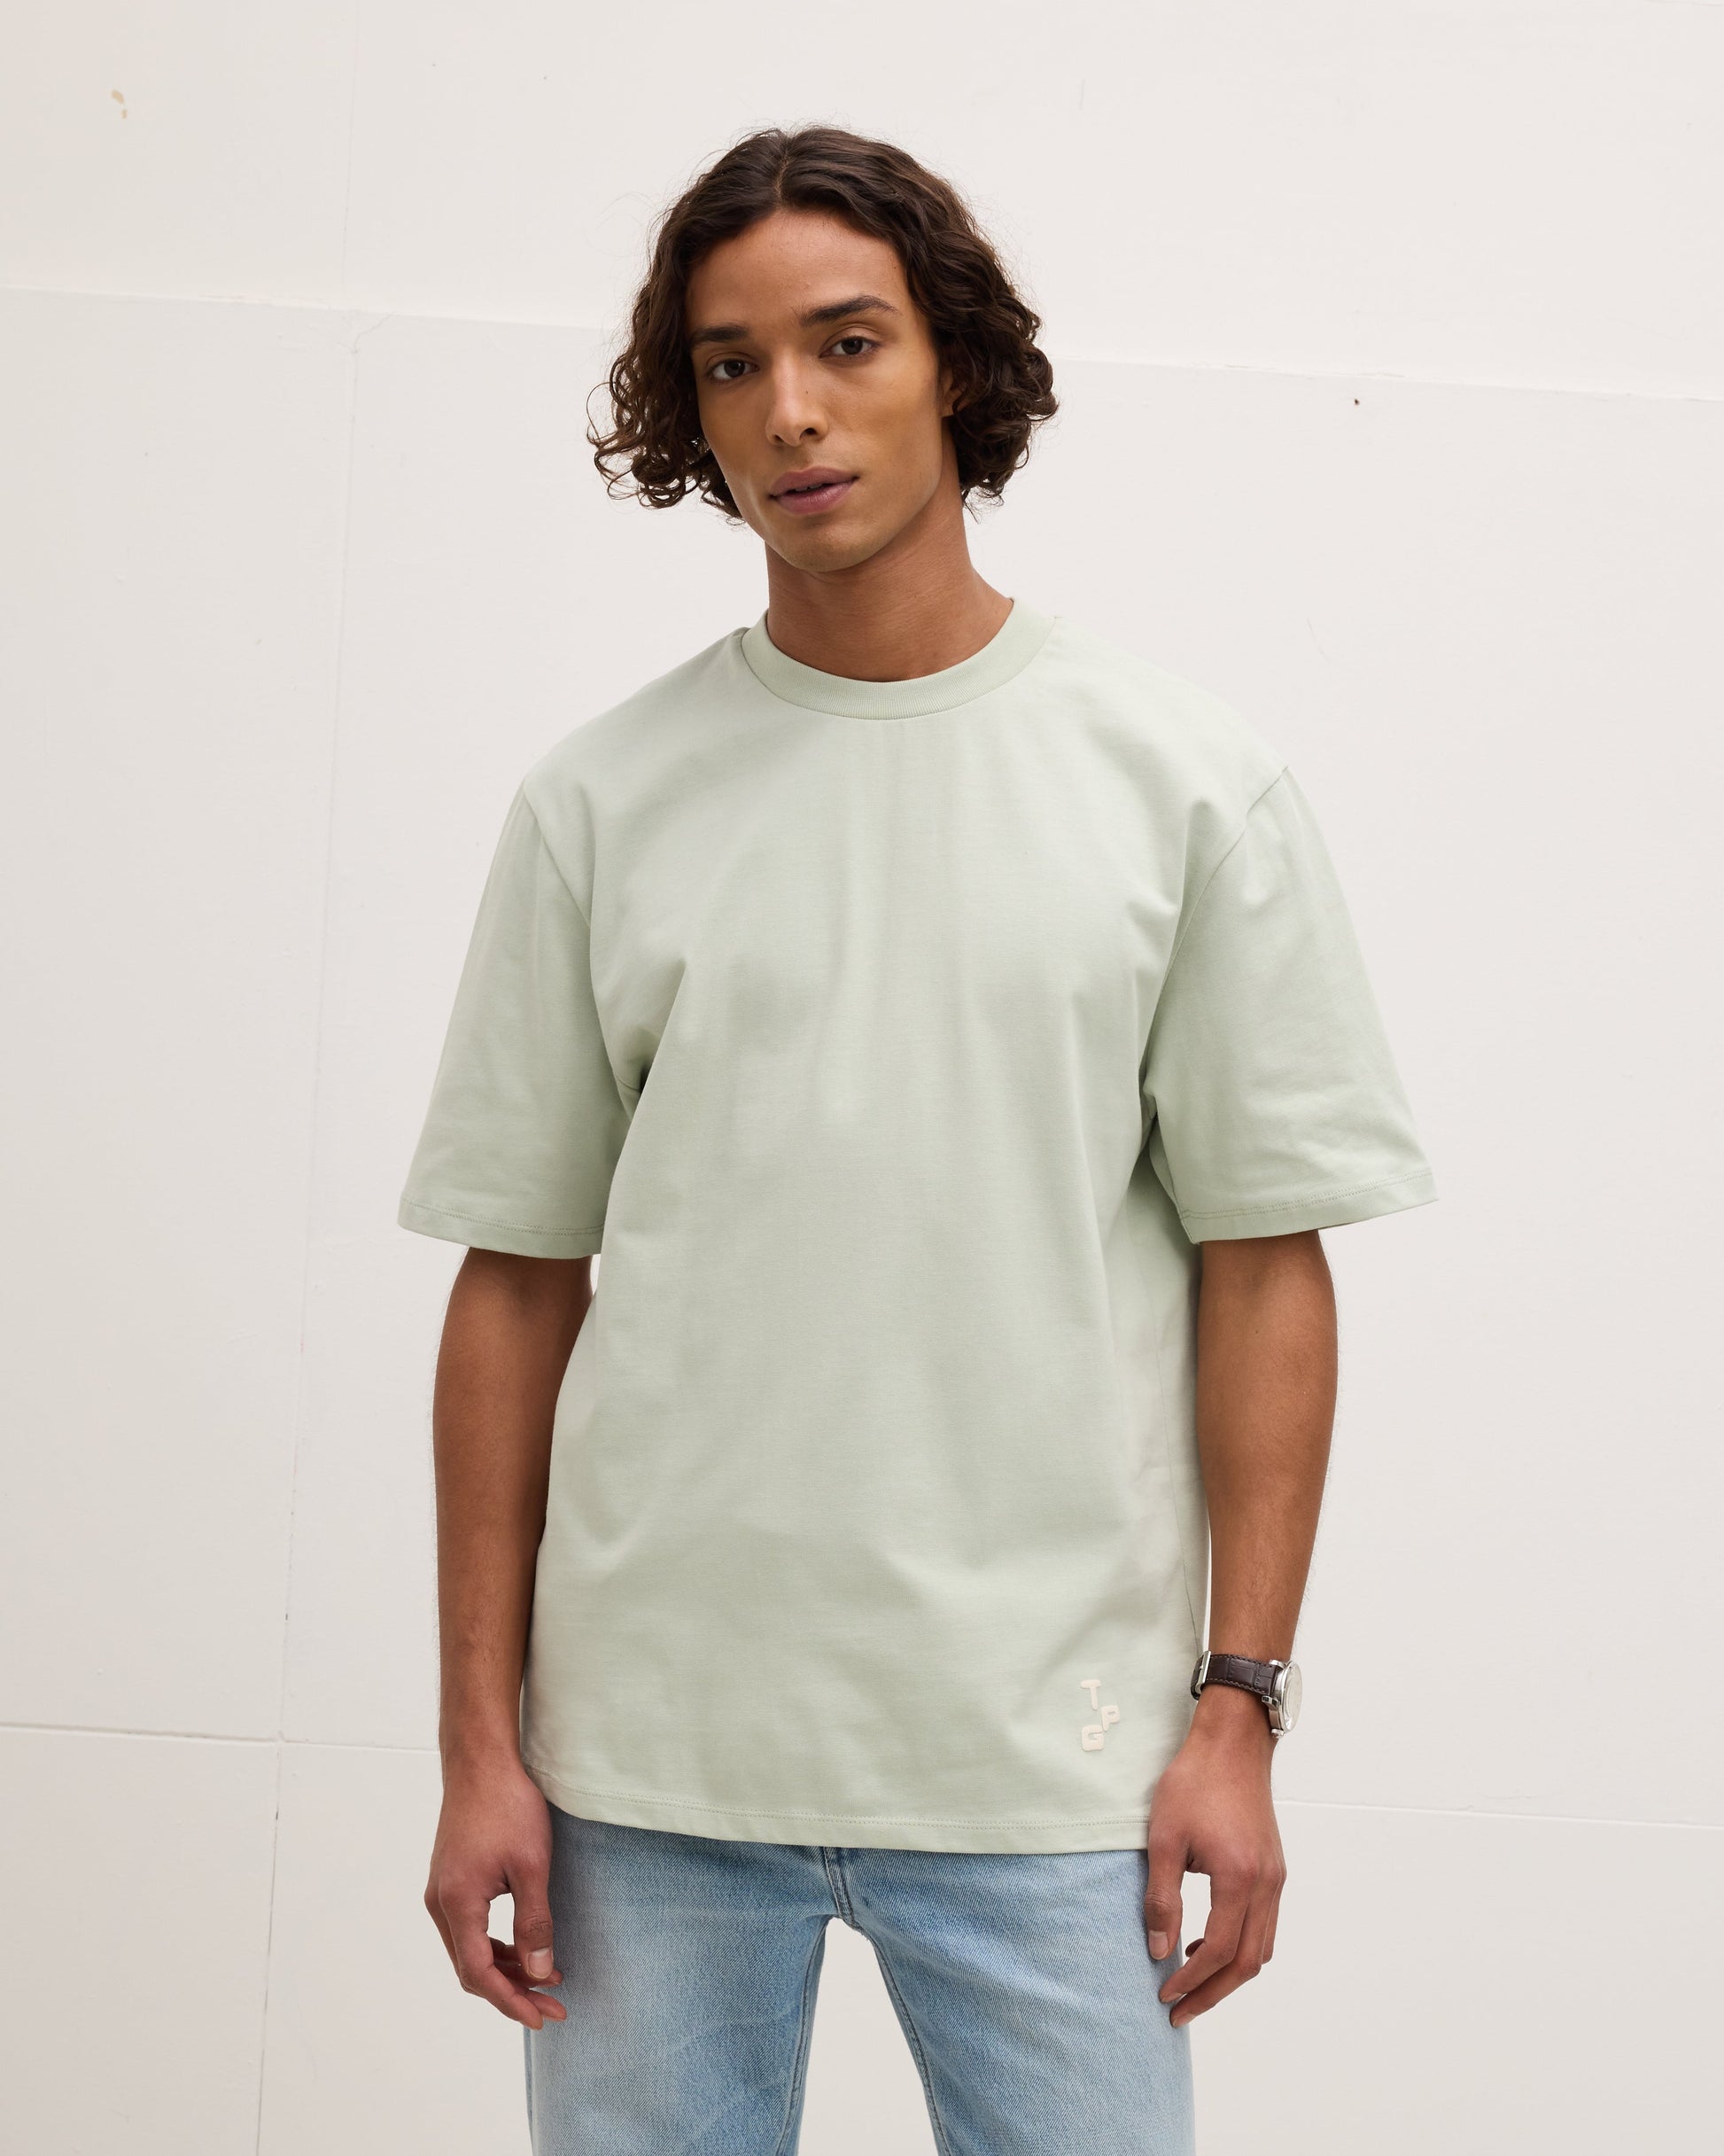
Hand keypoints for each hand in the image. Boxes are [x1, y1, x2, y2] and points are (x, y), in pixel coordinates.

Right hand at [424, 1753, 567, 2029]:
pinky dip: (497, 1945)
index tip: (541, 2018)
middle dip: (512, 1991)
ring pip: (470, 1949)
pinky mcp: (451, 1879)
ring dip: (507, 1969)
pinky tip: (527, 1949)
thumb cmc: (508, 1805)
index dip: (510, 2001)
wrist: (481, 1760)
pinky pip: (470, 1928)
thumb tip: (540, 1973)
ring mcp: (443, 1891)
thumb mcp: (532, 1865)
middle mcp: (441, 1903)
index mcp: (457, 1903)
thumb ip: (534, 1921)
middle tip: (553, 2007)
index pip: (478, 1973)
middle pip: (471, 1968)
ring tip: (548, 1980)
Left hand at [1144, 1686, 1286, 2026]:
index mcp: (1240, 1878)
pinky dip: (1241, 1945)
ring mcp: (1276, 1877)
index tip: (1164, 1994)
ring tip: (1191, 1980)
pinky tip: (1209, 1939)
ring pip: (1262, 1947)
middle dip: (1213, 1992)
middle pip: (1248, 1962)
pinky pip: (1265, 1924)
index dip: (1192, 1980)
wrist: (1233, 1742)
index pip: (1220, 1950)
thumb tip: (1158, 1949)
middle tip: (1179, 2010)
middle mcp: (1267, 1884)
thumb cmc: (1194, 1782)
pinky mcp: (1274, 1868)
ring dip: (1229, 1973)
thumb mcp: (1164, 1837)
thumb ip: (1161, 1897)